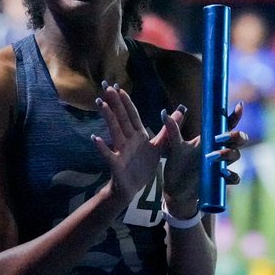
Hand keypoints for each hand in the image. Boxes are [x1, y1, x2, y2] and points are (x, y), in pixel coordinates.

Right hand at [92, 83, 167, 205]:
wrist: (132, 188)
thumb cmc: (142, 166)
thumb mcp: (158, 147)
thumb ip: (167, 130)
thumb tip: (180, 112)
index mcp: (138, 135)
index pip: (132, 115)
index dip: (126, 101)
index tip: (119, 87)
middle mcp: (128, 140)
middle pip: (121, 118)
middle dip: (114, 103)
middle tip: (106, 87)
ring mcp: (121, 151)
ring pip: (114, 131)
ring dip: (108, 118)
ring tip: (101, 104)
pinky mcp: (116, 164)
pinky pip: (108, 154)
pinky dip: (101, 147)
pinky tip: (94, 138)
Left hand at [160, 102, 248, 216]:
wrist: (176, 192)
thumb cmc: (176, 167)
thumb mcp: (174, 147)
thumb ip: (172, 130)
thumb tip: (164, 112)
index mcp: (209, 140)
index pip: (226, 125)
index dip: (235, 115)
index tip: (238, 106)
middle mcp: (218, 150)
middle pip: (239, 139)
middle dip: (236, 136)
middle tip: (222, 138)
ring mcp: (221, 165)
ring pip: (236, 155)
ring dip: (228, 154)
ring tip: (212, 156)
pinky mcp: (221, 181)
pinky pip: (234, 177)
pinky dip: (231, 175)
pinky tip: (222, 174)